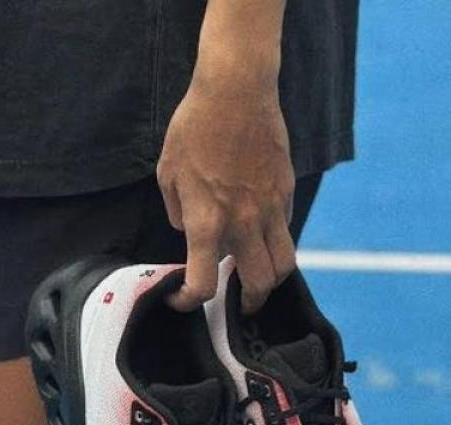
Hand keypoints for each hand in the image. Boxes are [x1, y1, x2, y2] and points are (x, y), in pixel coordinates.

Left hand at [157, 64, 295, 313]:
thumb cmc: (194, 128)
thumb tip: (189, 232)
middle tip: (241, 304)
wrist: (236, 90)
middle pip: (260, 284)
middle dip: (250, 303)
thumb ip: (178, 212)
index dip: (189, 301)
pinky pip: (286, 229)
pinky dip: (275, 241)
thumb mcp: (168, 174)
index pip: (203, 283)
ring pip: (284, 263)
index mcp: (207, 223)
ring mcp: (270, 208)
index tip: (182, 299)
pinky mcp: (286, 191)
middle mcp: (243, 223)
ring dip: (273, 280)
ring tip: (260, 278)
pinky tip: (262, 233)